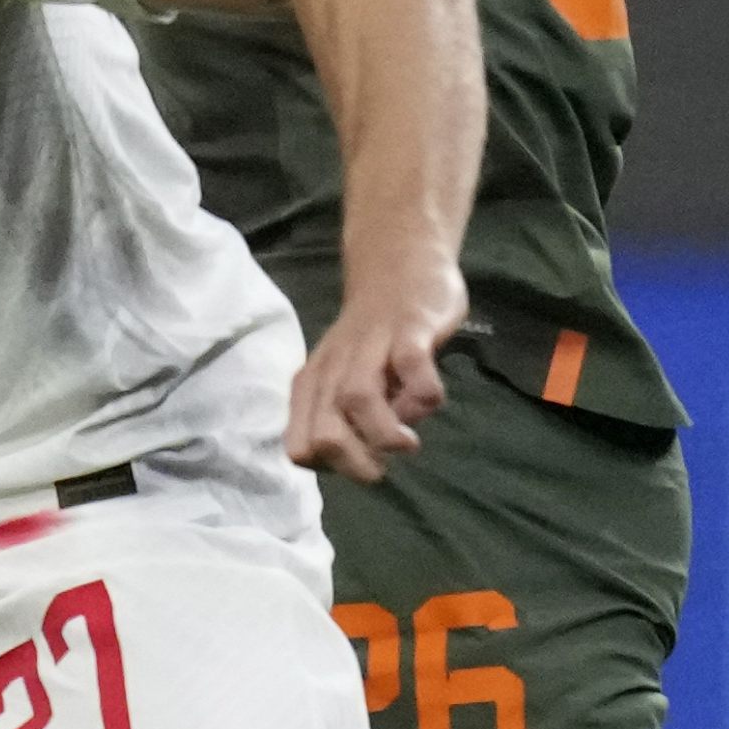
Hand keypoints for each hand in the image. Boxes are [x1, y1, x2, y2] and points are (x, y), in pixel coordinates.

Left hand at [285, 263, 465, 484]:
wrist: (399, 262)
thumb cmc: (373, 335)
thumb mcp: (346, 378)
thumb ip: (350, 417)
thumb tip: (366, 459)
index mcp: (313, 385)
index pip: (300, 447)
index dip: (329, 467)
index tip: (360, 460)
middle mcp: (334, 367)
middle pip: (323, 432)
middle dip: (353, 463)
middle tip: (383, 467)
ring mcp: (371, 346)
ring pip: (357, 399)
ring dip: (383, 434)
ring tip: (407, 444)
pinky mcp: (410, 329)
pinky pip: (412, 366)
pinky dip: (422, 393)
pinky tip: (429, 400)